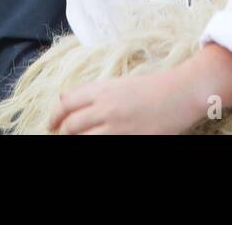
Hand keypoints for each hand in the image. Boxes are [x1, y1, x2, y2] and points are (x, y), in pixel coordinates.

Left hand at [49, 70, 203, 135]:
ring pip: (81, 139)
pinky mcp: (127, 140)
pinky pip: (100, 146)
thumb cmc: (151, 87)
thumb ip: (94, 93)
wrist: (180, 94)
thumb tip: (68, 103)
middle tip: (61, 136)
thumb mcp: (119, 84)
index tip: (52, 124)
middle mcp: (105, 107)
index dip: (54, 116)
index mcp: (102, 89)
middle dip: (61, 133)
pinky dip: (93, 145)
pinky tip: (95, 143)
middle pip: (69, 125)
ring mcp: (116, 126)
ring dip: (74, 141)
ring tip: (76, 142)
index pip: (66, 103)